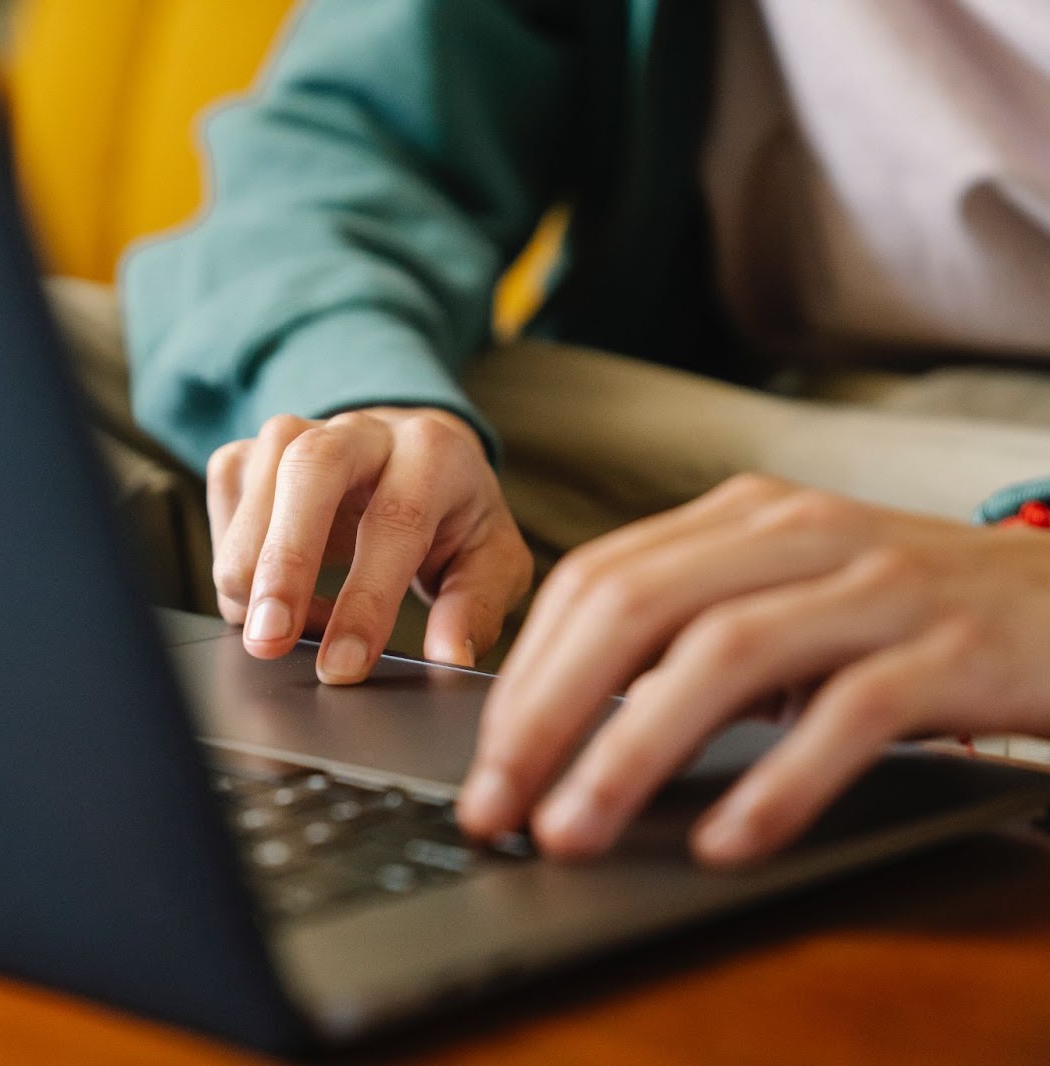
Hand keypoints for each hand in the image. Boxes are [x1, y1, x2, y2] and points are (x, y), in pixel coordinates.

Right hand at [207, 408, 530, 681]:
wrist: (413, 457)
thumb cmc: (452, 517)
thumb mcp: (489, 562)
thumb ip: (472, 608)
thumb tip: (448, 658)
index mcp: (433, 453)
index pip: (396, 520)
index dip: (366, 599)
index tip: (344, 666)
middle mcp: (362, 431)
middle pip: (310, 470)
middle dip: (283, 562)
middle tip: (269, 640)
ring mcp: (299, 431)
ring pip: (255, 480)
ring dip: (249, 567)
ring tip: (278, 632)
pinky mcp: (253, 450)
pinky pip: (225, 495)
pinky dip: (234, 556)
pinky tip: (270, 595)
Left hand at [456, 473, 1049, 867]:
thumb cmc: (915, 613)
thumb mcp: (791, 601)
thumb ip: (693, 639)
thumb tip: (569, 730)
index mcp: (744, 515)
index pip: (598, 581)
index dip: (526, 674)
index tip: (484, 761)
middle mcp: (800, 532)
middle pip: (635, 608)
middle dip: (547, 714)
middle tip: (498, 805)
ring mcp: (880, 585)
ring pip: (722, 655)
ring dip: (632, 753)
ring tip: (575, 830)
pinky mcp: (955, 649)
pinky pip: (848, 715)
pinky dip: (777, 783)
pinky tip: (727, 841)